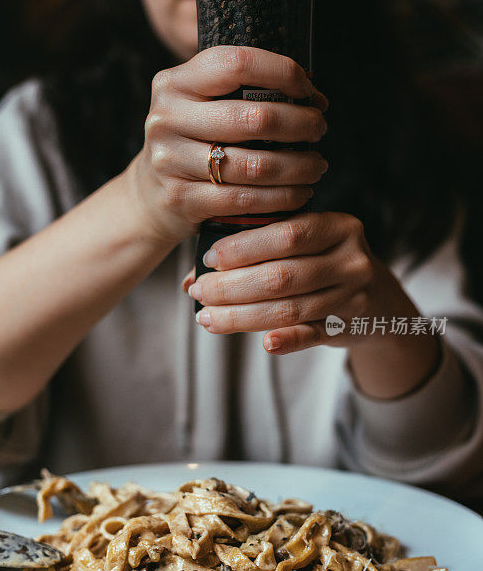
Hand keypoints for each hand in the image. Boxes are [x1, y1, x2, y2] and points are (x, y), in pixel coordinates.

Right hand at [125, 45, 327, 244]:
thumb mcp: (199, 106)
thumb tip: (310, 92)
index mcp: (175, 83)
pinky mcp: (180, 198)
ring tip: (317, 166)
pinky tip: (299, 194)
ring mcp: (170, 160)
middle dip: (300, 125)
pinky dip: (281, 198)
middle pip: (253, 118)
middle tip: (320, 130)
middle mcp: (167, 118)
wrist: (149, 196)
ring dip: (298, 167)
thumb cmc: (191, 143)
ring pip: (254, 165)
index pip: (237, 63)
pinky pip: (244, 200)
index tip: (310, 92)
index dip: (283, 73)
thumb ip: (238, 91)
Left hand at [184, 209, 416, 354]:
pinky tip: (264, 344)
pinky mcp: (348, 328)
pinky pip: (313, 336)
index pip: (287, 234)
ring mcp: (353, 296)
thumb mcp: (303, 245)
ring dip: (242, 316)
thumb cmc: (323, 262)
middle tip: (199, 293)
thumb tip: (192, 277)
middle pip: (284, 275)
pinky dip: (288, 340)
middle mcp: (352, 259)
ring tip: (207, 318)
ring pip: (291, 309)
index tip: (210, 259)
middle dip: (233, 286)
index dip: (245, 247)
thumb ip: (255, 251)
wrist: (378, 301)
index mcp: (339, 226)